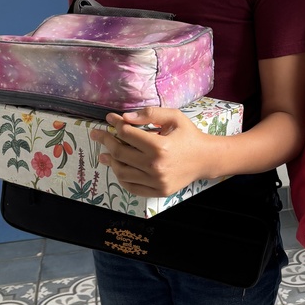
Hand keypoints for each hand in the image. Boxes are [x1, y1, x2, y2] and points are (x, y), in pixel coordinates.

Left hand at [90, 107, 212, 197]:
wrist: (206, 159)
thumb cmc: (189, 135)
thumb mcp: (174, 117)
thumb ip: (150, 114)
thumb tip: (125, 117)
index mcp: (160, 146)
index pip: (127, 134)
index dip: (115, 124)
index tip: (110, 119)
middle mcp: (156, 166)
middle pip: (120, 153)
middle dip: (106, 140)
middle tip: (98, 134)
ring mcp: (156, 181)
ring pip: (122, 172)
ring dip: (111, 161)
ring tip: (105, 153)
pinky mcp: (158, 191)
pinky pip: (132, 187)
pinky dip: (122, 177)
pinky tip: (118, 168)